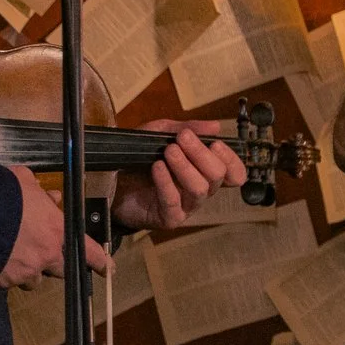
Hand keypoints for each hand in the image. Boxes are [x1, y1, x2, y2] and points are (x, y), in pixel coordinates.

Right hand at [0, 165, 109, 288]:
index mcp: (56, 231)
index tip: (108, 269)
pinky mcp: (0, 282)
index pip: (87, 250)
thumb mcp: (24, 182)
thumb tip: (52, 197)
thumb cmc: (0, 193)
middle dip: (55, 265)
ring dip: (28, 271)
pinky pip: (6, 283)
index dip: (99, 261)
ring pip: (32, 280)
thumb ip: (41, 193)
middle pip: (60, 271)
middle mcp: (44, 257)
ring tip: (13, 256)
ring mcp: (22, 272)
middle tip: (46, 257)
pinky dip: (4, 274)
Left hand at [112, 122, 249, 230]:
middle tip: (182, 139)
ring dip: (185, 166)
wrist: (111, 183)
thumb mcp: (161, 135)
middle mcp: (200, 191)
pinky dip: (166, 181)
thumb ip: (187, 128)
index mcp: (203, 172)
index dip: (231, 159)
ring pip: (200, 189)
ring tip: (168, 151)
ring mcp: (186, 207)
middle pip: (217, 176)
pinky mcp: (169, 219)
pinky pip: (174, 201)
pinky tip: (156, 167)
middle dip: (201, 154)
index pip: (234, 173)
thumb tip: (215, 126)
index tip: (215, 143)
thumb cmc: (139, 159)